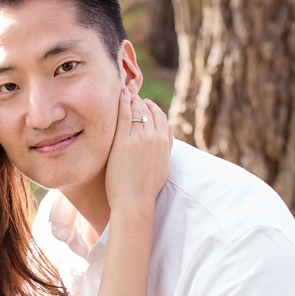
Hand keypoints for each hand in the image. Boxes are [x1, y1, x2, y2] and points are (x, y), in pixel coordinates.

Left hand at [104, 88, 171, 215]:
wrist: (134, 201)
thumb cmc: (148, 186)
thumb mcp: (164, 163)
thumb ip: (169, 142)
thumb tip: (174, 125)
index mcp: (165, 142)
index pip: (160, 117)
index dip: (152, 107)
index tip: (144, 102)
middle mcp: (154, 137)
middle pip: (147, 111)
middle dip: (140, 101)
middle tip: (131, 96)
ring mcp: (138, 138)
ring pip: (136, 110)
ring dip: (131, 99)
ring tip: (124, 94)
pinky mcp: (123, 141)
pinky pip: (124, 115)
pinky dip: (123, 101)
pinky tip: (121, 93)